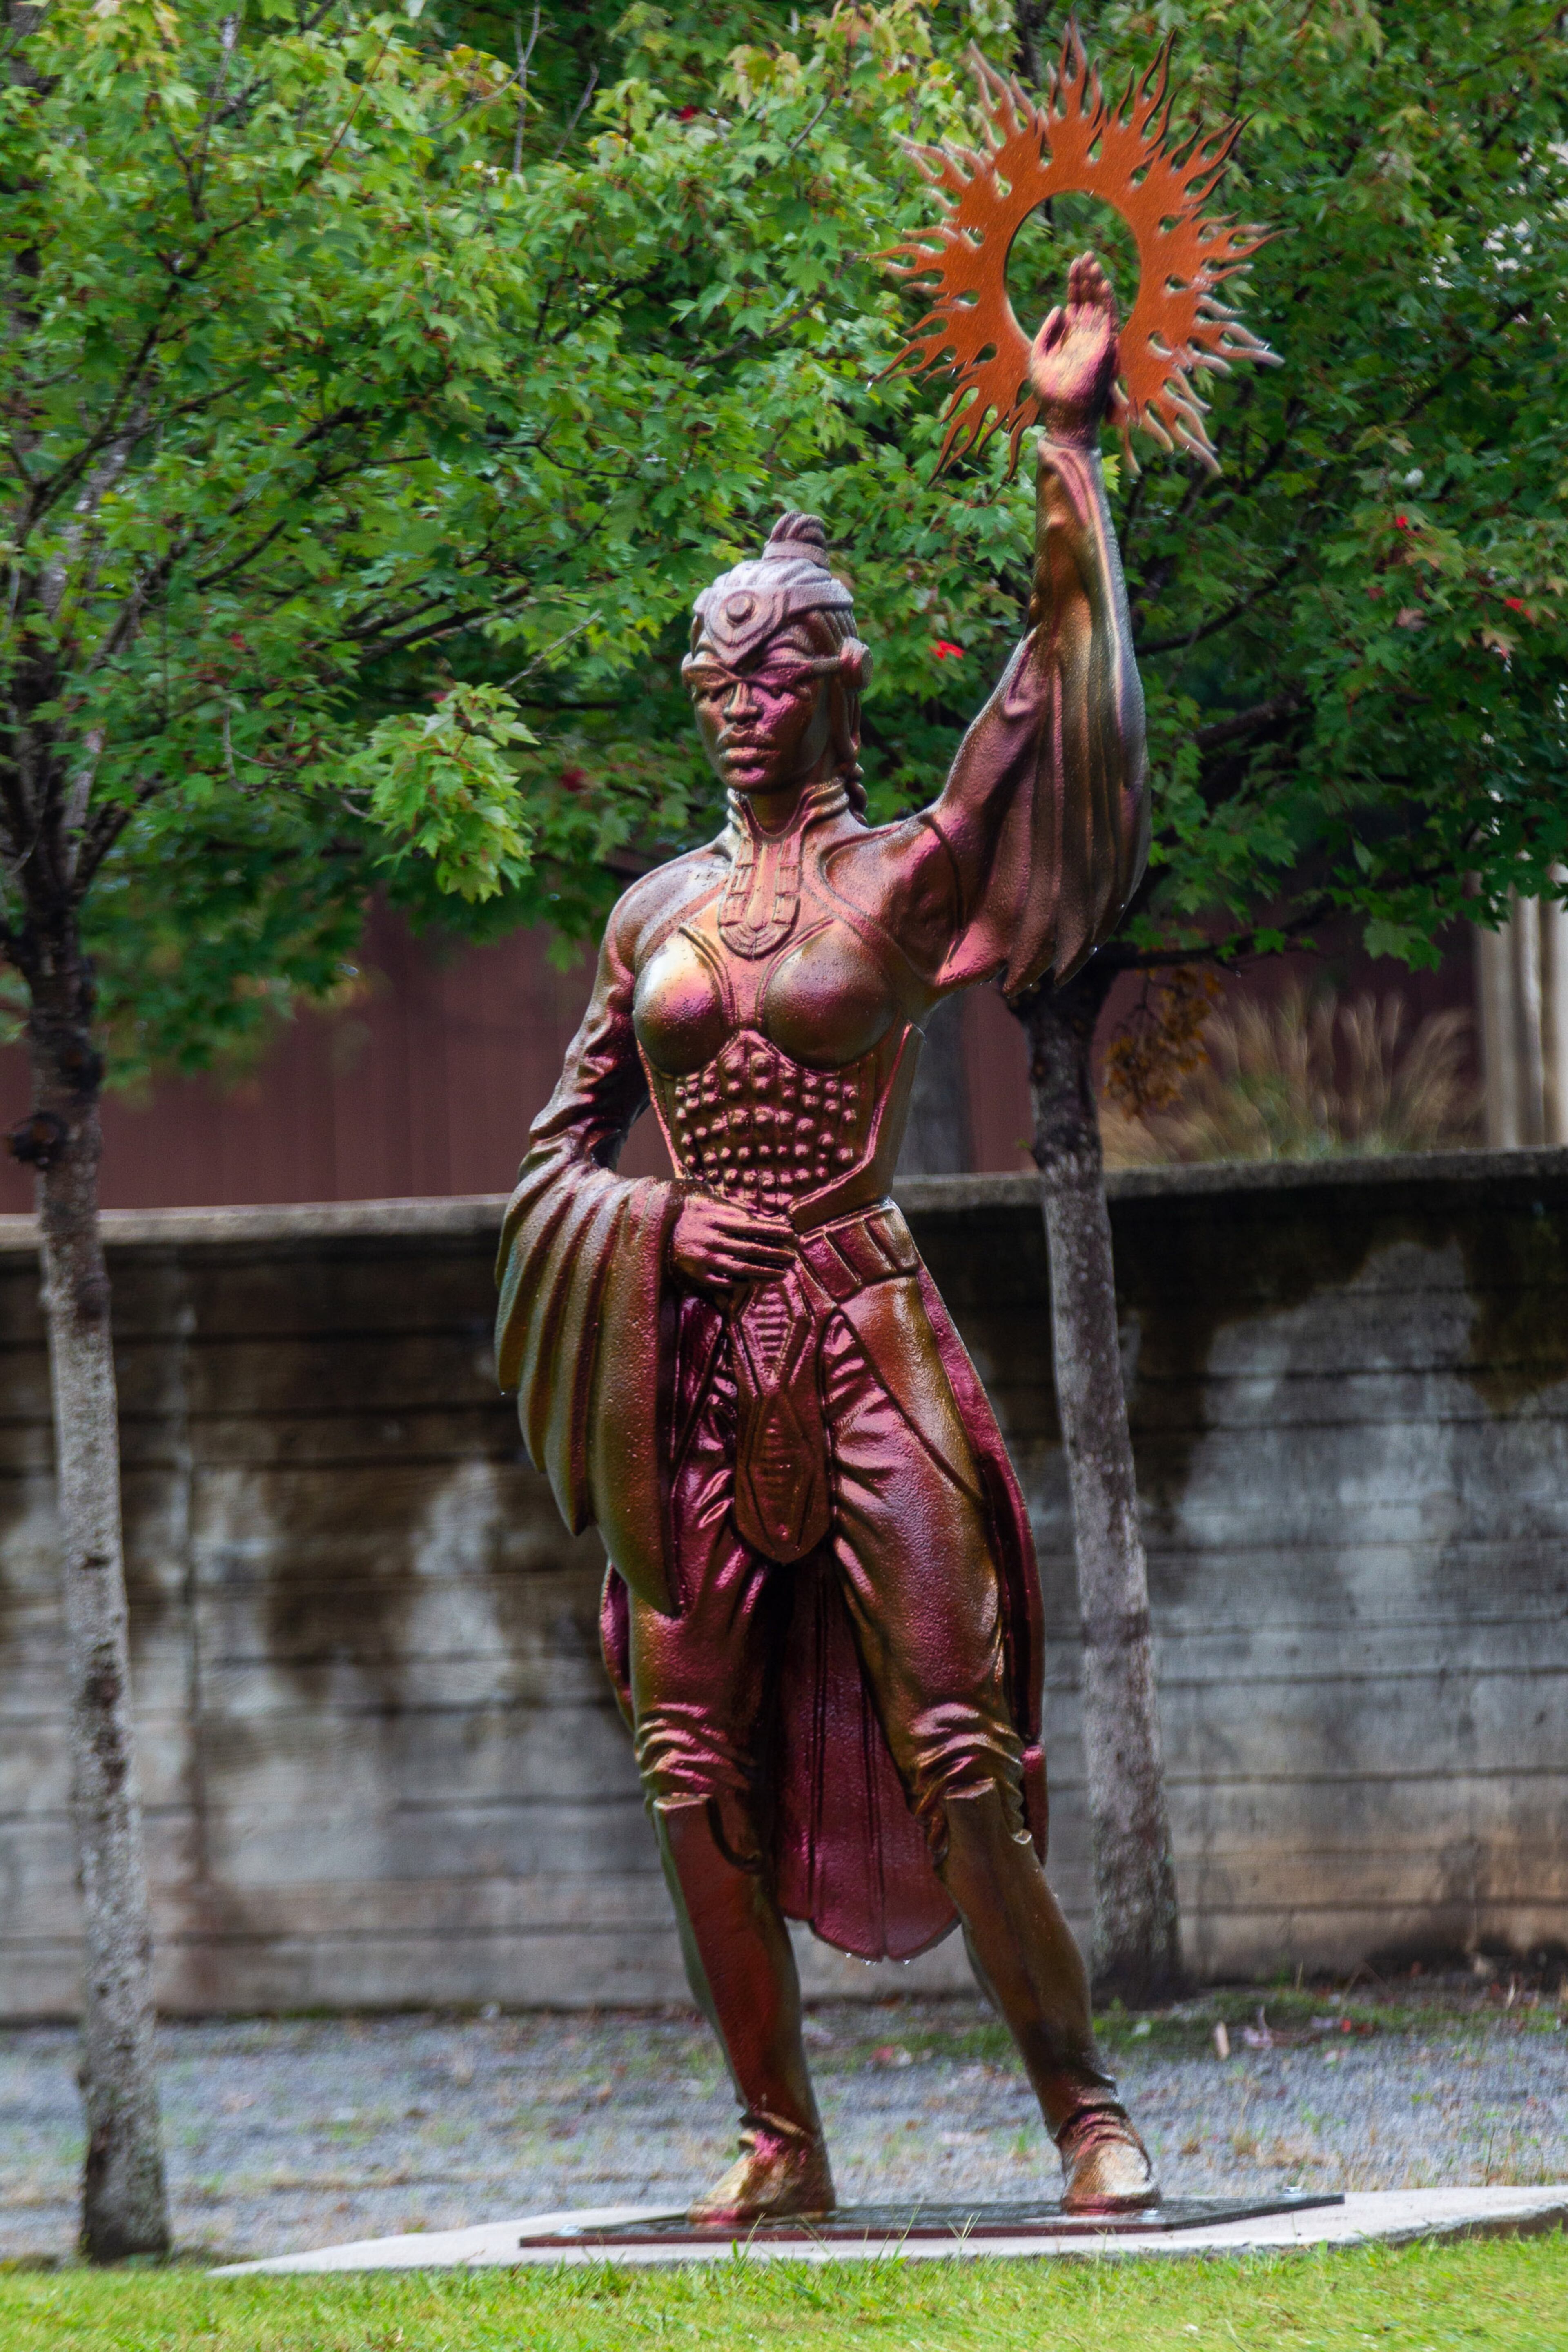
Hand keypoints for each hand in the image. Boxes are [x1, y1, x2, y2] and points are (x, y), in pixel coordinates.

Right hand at [669, 1194, 795, 1294]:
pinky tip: (756, 1279)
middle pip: (750, 1248)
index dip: (773, 1231)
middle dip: (775, 1253)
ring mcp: (703, 1258)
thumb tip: (759, 1219)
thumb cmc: (688, 1210)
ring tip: (783, 1272)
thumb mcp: (707, 1200)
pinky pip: (725, 1280)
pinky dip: (742, 1281)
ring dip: (765, 1271)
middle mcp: (709, 1238)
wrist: (654, 1225)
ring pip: (741, 1268)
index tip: (791, 1234)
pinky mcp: (696, 1273)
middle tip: (792, 1256)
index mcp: (714, 1217)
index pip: (751, 1226)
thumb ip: (732, 1209)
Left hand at [1028, 252, 1124, 445]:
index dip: (1074, 284)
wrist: (1063, 415)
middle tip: (1085, 254)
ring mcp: (1096, 342)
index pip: (1075, 304)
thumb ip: (1046, 332)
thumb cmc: (1049, 393)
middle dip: (1086, 278)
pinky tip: (1102, 284)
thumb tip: (1059, 307)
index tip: (1073, 264)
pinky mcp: (1104, 348)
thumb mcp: (1038, 357)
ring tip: (1092, 261)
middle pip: (1088, 300)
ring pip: (1099, 306)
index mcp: (1071, 340)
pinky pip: (1108, 320)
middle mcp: (1085, 338)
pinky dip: (1106, 302)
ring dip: (1096, 284)